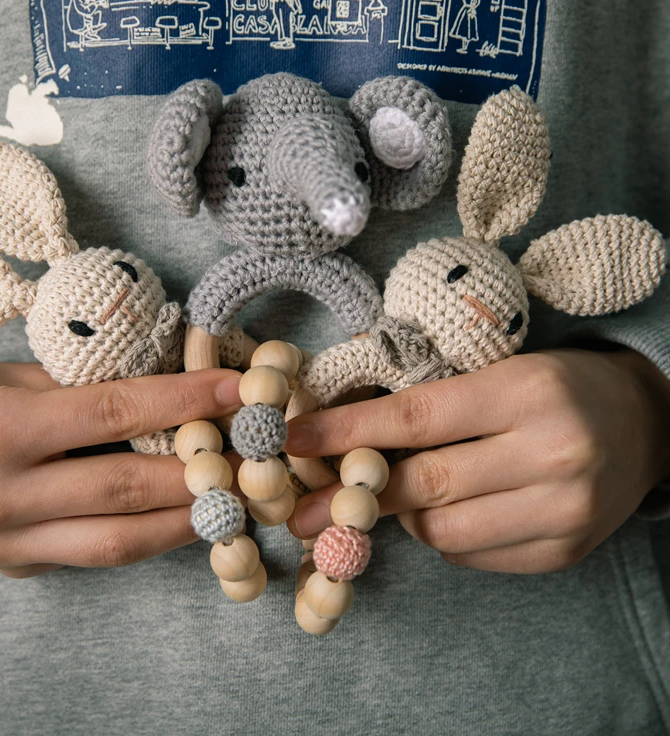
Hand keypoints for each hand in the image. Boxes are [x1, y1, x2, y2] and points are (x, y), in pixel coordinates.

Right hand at [0, 358, 242, 577]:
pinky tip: (179, 518)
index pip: (115, 412)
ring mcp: (3, 541)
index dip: (184, 399)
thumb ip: (91, 388)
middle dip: (201, 472)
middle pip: (126, 487)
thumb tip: (174, 388)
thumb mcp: (18, 375)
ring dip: (185, 520)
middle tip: (252, 455)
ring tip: (232, 498)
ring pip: (117, 540)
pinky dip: (143, 536)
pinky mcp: (11, 566)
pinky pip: (92, 554)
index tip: (235, 388)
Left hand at [285, 349, 669, 572]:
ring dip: (405, 516)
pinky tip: (450, 510)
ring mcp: (562, 511)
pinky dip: (445, 536)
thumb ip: (427, 404)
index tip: (292, 441)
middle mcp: (550, 454)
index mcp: (524, 393)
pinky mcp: (564, 551)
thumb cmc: (554, 386)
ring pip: (442, 531)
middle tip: (302, 511)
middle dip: (352, 499)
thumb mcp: (496, 371)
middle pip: (423, 484)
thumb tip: (342, 438)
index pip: (413, 416)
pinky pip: (472, 556)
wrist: (642, 423)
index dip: (345, 431)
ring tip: (402, 494)